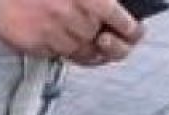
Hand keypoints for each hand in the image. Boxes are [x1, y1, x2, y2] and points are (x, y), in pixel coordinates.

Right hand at [0, 0, 142, 61]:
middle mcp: (72, 15)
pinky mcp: (37, 44)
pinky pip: (59, 55)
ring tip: (81, 41)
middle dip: (104, 43)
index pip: (118, 19)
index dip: (128, 29)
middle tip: (105, 41)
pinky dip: (62, 51)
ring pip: (80, 52)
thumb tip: (117, 15)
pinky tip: (60, 40)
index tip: (131, 32)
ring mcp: (54, 32)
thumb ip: (95, 2)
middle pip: (100, 41)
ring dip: (84, 49)